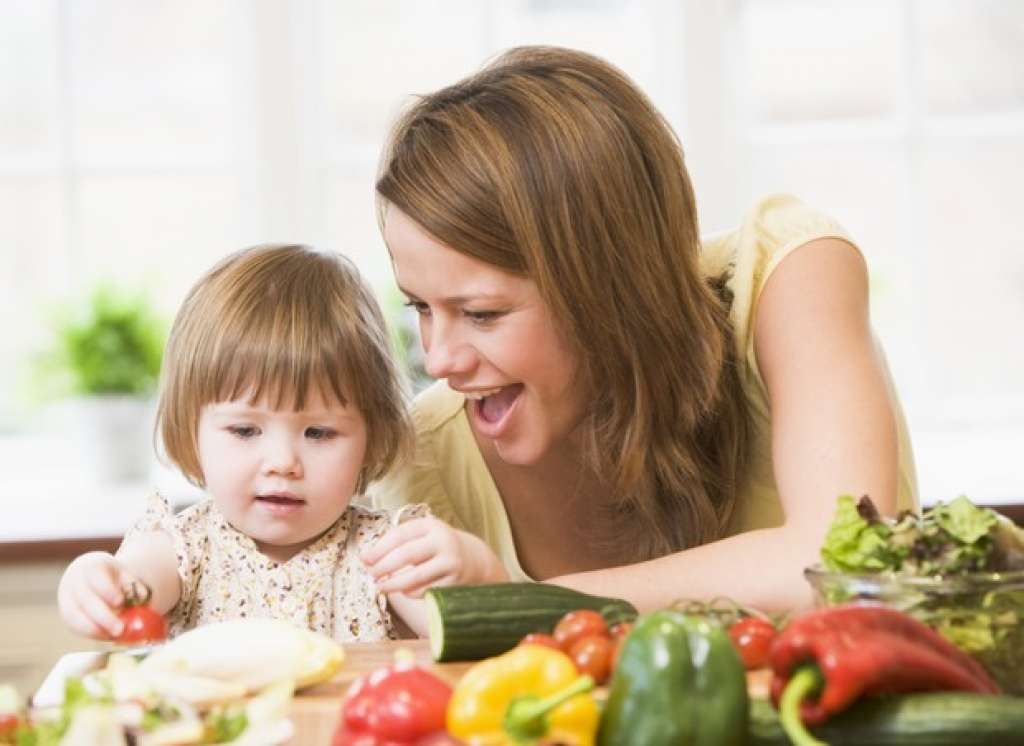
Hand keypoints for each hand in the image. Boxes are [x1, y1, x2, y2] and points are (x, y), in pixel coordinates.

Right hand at [57, 551, 138, 639]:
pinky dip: (89, 633)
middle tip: (120, 629)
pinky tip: (105, 636)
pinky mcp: (64, 612)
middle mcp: (74, 580)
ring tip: (113, 636)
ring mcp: (65, 596)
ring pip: (73, 615)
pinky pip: (73, 625)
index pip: (95, 576)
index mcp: (90, 565)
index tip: (120, 602)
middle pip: (85, 599)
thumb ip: (133, 585)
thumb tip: (142, 597)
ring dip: (94, 629)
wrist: (90, 576)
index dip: (107, 590)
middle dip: (103, 617)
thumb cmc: (111, 576)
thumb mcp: (123, 574)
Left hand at [361, 517, 507, 596]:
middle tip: (371, 575)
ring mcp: (450, 561)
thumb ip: (394, 544)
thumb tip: (365, 559)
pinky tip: (404, 590)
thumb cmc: (434, 547)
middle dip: (384, 567)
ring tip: (380, 587)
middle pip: (406, 555)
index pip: (399, 535)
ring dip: (393, 584)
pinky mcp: (454, 581)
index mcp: (431, 525)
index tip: (365, 559)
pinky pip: (425, 590)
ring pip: (415, 576)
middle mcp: (443, 541)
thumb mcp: (420, 537)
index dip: (379, 548)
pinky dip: (410, 592)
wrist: (472, 559)